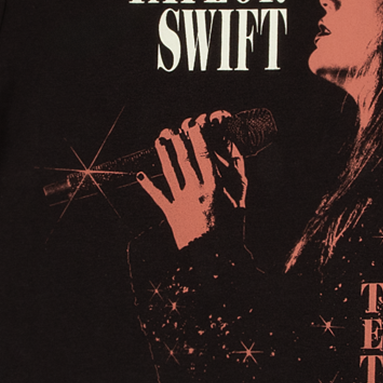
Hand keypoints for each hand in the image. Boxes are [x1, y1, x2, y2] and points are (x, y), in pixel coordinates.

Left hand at [137, 110, 247, 249]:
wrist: (215, 259)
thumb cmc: (232, 234)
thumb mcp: (241, 205)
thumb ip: (240, 182)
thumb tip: (239, 160)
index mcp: (214, 187)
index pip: (204, 156)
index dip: (197, 137)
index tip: (193, 124)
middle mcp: (195, 191)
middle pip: (184, 160)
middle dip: (178, 141)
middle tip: (173, 127)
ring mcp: (181, 202)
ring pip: (170, 173)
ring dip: (163, 155)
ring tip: (159, 141)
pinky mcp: (171, 214)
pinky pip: (158, 197)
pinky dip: (148, 186)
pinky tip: (140, 175)